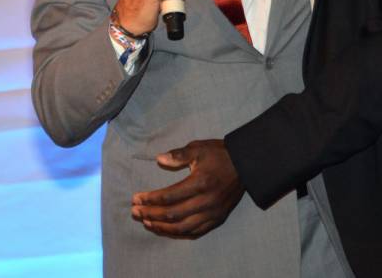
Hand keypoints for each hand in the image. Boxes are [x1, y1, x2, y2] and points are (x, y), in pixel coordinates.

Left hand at [130, 139, 244, 238]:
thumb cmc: (220, 154)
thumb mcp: (198, 149)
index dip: (150, 199)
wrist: (246, 164)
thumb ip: (178, 155)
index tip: (135, 198)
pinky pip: (195, 232)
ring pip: (183, 227)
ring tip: (146, 222)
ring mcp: (213, 213)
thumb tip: (158, 159)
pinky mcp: (218, 219)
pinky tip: (166, 229)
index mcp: (200, 183)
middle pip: (173, 214)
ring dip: (162, 227)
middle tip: (135, 212)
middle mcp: (207, 201)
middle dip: (151, 214)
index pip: (169, 196)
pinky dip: (179, 233)